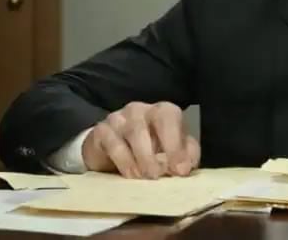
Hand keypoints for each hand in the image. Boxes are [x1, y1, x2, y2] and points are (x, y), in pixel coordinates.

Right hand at [82, 101, 199, 178]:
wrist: (110, 152)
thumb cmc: (149, 150)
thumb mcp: (172, 151)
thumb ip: (185, 156)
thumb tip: (186, 166)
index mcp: (162, 111)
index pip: (171, 117)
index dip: (176, 144)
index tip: (180, 170)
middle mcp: (140, 110)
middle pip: (152, 122)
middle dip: (158, 151)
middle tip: (159, 175)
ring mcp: (119, 118)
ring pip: (133, 132)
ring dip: (142, 158)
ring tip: (146, 178)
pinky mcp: (101, 131)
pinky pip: (113, 144)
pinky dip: (124, 162)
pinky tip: (130, 176)